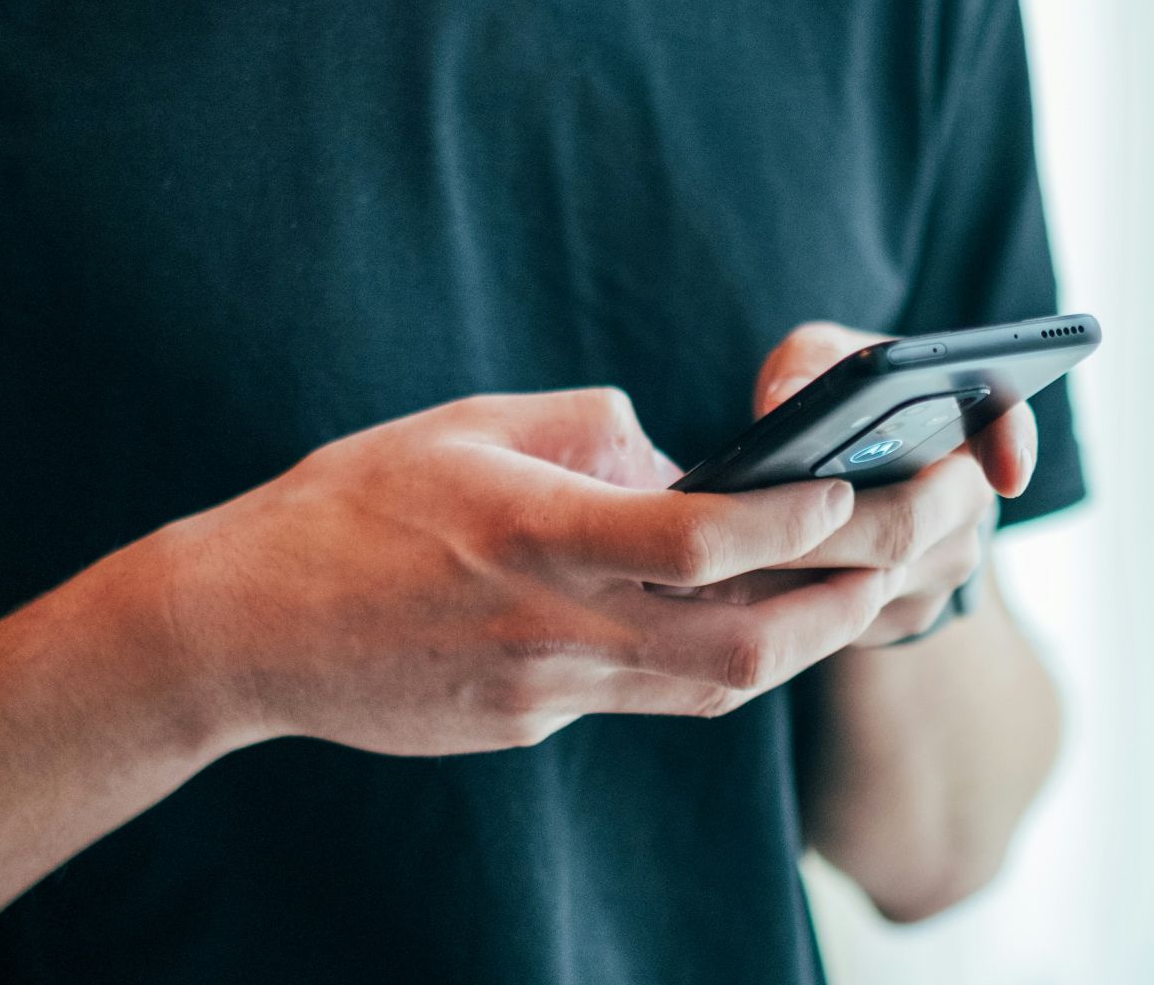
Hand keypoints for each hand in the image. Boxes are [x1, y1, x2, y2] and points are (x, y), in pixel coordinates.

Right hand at [142, 388, 906, 755]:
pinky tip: (730, 622)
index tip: (855, 484)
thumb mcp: (461, 427)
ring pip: (712, 692)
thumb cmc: (343, 507)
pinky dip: (706, 661)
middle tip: (909, 550)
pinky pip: (644, 700)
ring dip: (799, 643)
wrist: (244, 628)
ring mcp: (543, 694)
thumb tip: (668, 451)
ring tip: (853, 590)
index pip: (704, 541)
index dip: (799, 518)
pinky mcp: (527, 726)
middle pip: (743, 647)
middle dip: (845, 601)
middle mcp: (553, 627)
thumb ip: (582, 430)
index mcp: (536, 536)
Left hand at [673, 323, 1035, 646]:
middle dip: (825, 525)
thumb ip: (808, 364)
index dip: (1013, 446)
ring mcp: (939, 570)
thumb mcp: (817, 362)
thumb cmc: (828, 402)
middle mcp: (965, 502)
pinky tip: (727, 588)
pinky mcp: (899, 618)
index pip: (1006, 424)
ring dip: (796, 570)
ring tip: (715, 555)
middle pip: (908, 524)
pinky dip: (787, 603)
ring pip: (870, 581)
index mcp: (962, 425)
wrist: (834, 477)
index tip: (1005, 472)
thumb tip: (787, 403)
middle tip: (749, 522)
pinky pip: (846, 619)